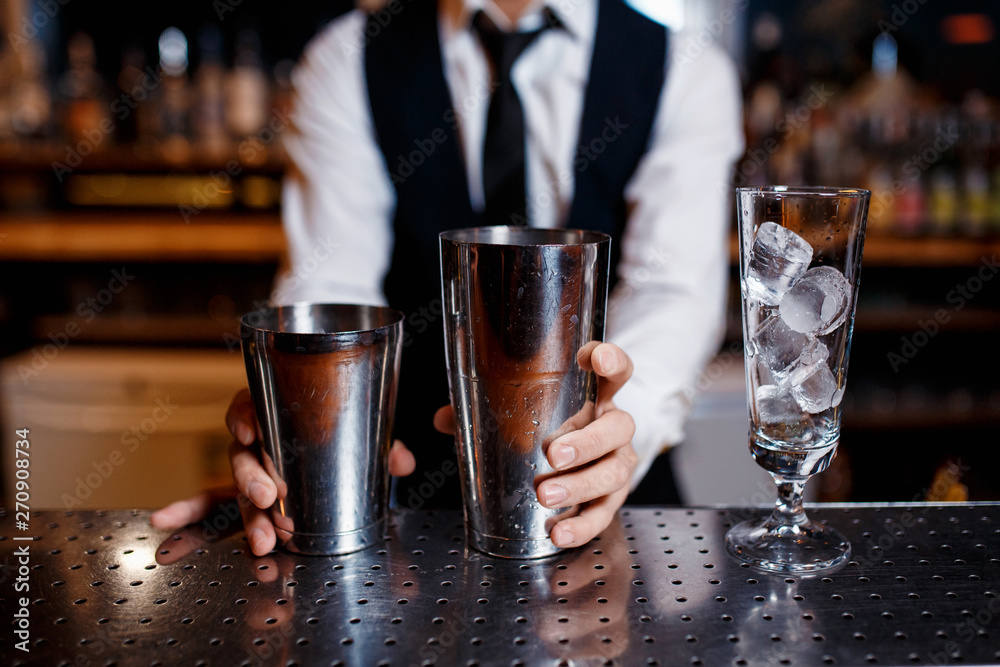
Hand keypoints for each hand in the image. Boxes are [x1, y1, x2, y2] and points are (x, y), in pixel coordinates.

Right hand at [151, 388, 416, 555]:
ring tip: (262, 540)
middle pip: (243, 456)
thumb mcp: (365, 437)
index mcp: (275, 411)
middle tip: (268, 498)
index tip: (250, 432)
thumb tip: (402, 463)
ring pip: (235, 493)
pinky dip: (191, 527)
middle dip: (253, 480)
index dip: (245, 416)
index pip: (249, 405)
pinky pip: (214, 514)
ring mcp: (248, 475)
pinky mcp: (247, 504)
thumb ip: (382, 448)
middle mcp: (255, 442)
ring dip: (246, 517)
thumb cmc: (340, 432)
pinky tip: (167, 540)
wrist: (338, 449)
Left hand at [434, 342, 636, 549]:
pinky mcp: (614, 496)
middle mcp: (614, 425)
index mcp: (597, 394)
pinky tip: (560, 531)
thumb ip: (487, 409)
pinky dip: (583, 524)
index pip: (616, 369)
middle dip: (587, 441)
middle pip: (618, 427)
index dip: (609, 360)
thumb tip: (443, 419)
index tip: (593, 358)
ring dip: (580, 485)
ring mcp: (619, 460)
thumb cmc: (556, 426)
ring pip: (614, 471)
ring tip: (546, 495)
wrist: (589, 460)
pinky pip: (605, 512)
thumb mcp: (529, 411)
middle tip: (553, 454)